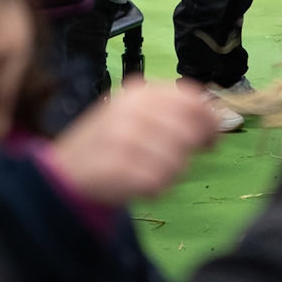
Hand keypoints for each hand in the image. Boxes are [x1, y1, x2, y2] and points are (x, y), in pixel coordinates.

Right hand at [48, 79, 217, 207]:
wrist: (65, 171)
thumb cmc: (109, 142)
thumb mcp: (136, 114)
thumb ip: (174, 112)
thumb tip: (216, 120)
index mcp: (138, 93)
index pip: (191, 100)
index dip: (209, 120)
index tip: (212, 137)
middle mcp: (131, 112)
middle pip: (189, 133)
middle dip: (190, 151)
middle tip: (175, 159)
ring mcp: (123, 140)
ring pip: (177, 162)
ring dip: (170, 172)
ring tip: (147, 170)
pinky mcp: (118, 169)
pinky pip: (159, 183)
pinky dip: (154, 188)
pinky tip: (137, 182)